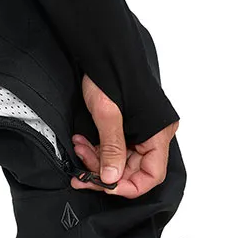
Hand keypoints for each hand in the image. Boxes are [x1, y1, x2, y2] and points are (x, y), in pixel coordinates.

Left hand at [70, 74, 178, 198]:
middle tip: (82, 174)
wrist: (102, 51)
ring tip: (79, 150)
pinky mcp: (125, 126)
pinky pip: (113, 148)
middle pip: (133, 170)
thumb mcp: (108, 114)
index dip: (129, 186)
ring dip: (96, 160)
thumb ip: (112, 149)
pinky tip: (81, 143)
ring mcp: (139, 131)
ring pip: (119, 161)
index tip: (106, 187)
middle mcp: (153, 134)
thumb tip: (112, 179)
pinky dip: (96, 150)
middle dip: (105, 172)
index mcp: (158, 133)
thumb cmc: (110, 74)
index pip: (152, 175)